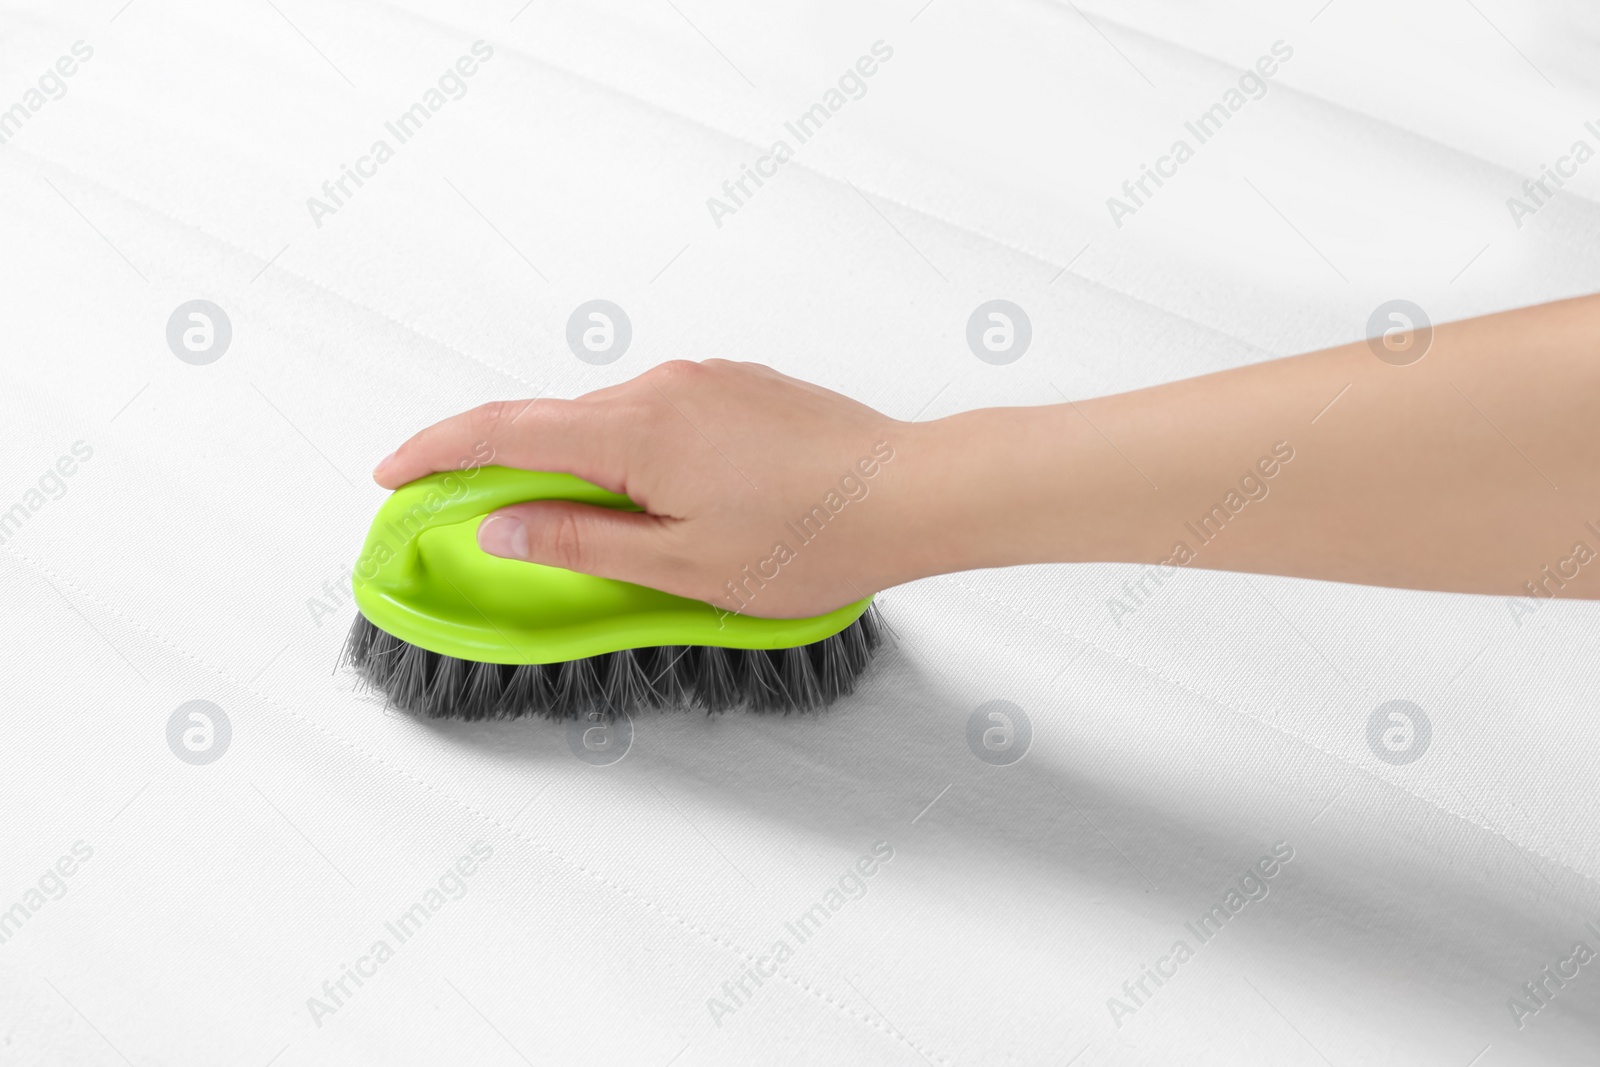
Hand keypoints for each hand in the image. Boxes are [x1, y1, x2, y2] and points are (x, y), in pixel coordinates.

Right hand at [373, 360, 917, 618]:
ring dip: (581, 465)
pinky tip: (661, 498)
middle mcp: (662, 386)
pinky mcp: (736, 385)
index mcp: (636, 430)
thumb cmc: (811, 538)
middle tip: (476, 515)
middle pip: (553, 422)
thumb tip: (503, 525)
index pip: (505, 430)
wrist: (911, 493)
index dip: (438, 451)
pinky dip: (631, 451)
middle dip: (505, 465)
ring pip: (609, 420)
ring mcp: (703, 379)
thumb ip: (581, 540)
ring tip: (596, 529)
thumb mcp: (682, 565)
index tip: (393, 473)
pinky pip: (657, 413)